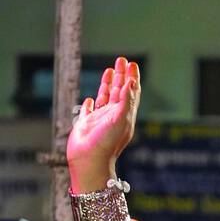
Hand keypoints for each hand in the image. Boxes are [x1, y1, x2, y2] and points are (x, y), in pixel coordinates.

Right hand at [67, 57, 140, 181]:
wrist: (89, 161)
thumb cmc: (106, 143)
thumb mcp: (121, 119)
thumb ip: (126, 100)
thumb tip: (132, 81)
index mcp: (124, 115)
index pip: (130, 92)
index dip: (132, 78)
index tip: (132, 64)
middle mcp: (113, 117)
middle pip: (119, 92)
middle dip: (121, 76)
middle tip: (122, 60)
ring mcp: (100, 120)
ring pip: (105, 98)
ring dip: (108, 84)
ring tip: (110, 70)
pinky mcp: (86, 124)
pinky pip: (89, 111)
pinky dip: (91, 104)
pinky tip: (91, 99)